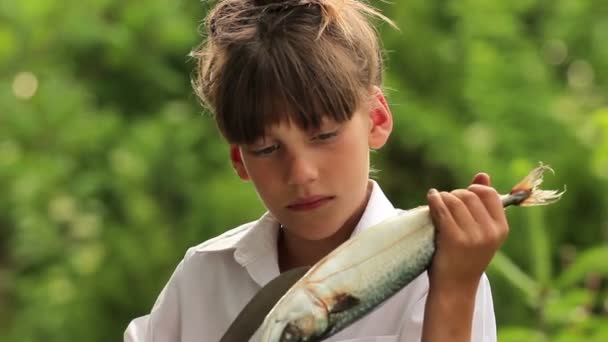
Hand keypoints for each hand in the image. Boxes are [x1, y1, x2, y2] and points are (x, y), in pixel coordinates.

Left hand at [426, 173, 508, 291]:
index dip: (474, 189)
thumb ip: (483, 203)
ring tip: (438, 204)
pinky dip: (434, 200)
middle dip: (455, 195)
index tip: (463, 194)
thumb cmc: (466, 256)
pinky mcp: (453, 239)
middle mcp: (490, 232)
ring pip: (454, 200)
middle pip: (469, 195)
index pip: (489, 194)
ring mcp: (472, 236)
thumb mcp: (481, 231)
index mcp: (500, 228)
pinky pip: (442, 209)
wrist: (455, 286)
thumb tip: (482, 174)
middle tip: (446, 203)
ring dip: (443, 198)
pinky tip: (431, 197)